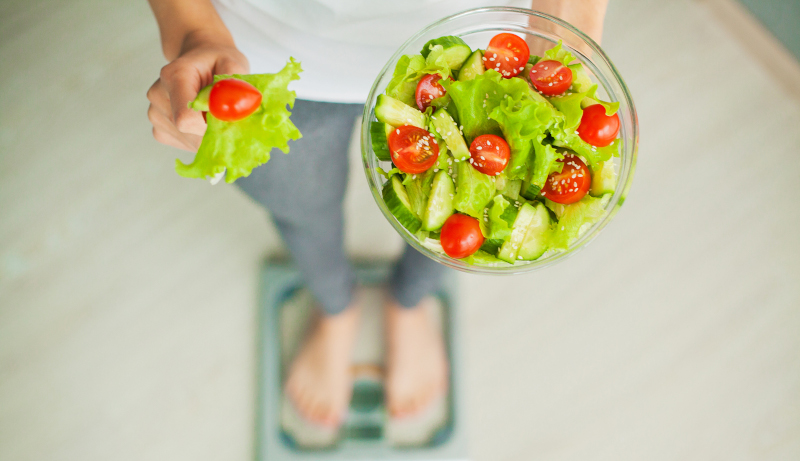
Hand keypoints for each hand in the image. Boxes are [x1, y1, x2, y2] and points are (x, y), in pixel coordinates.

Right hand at [146, 32, 248, 151]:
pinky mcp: (159, 128)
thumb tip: (235, 111)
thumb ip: (233, 87)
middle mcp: (158, 94)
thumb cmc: (217, 62)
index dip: (210, 129)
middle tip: (229, 120)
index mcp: (174, 76)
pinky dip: (199, 139)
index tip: (229, 124)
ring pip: (188, 142)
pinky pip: (183, 145)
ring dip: (207, 136)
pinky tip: (204, 122)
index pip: (186, 118)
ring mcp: (155, 113)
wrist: (200, 60)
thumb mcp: (233, 64)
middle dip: (213, 133)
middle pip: (187, 132)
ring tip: (213, 115)